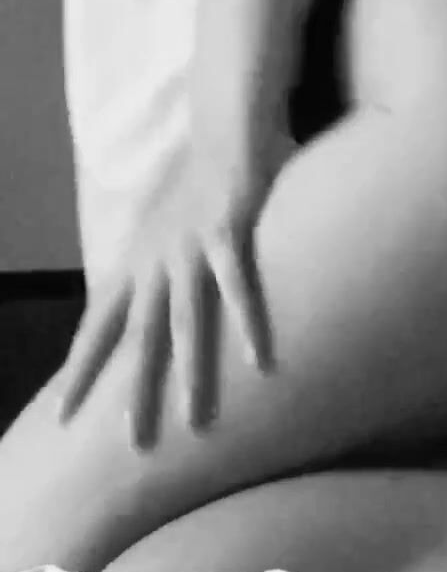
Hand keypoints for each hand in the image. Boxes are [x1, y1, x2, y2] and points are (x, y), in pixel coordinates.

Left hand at [57, 134, 286, 449]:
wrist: (224, 126)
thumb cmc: (199, 178)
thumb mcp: (161, 226)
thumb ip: (151, 265)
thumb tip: (141, 302)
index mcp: (135, 260)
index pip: (98, 325)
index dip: (81, 370)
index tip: (63, 415)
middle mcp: (154, 259)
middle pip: (139, 338)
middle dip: (134, 392)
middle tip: (134, 445)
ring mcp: (188, 247)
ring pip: (186, 323)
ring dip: (189, 374)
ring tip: (194, 420)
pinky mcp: (226, 230)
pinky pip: (238, 286)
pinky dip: (248, 324)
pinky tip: (258, 361)